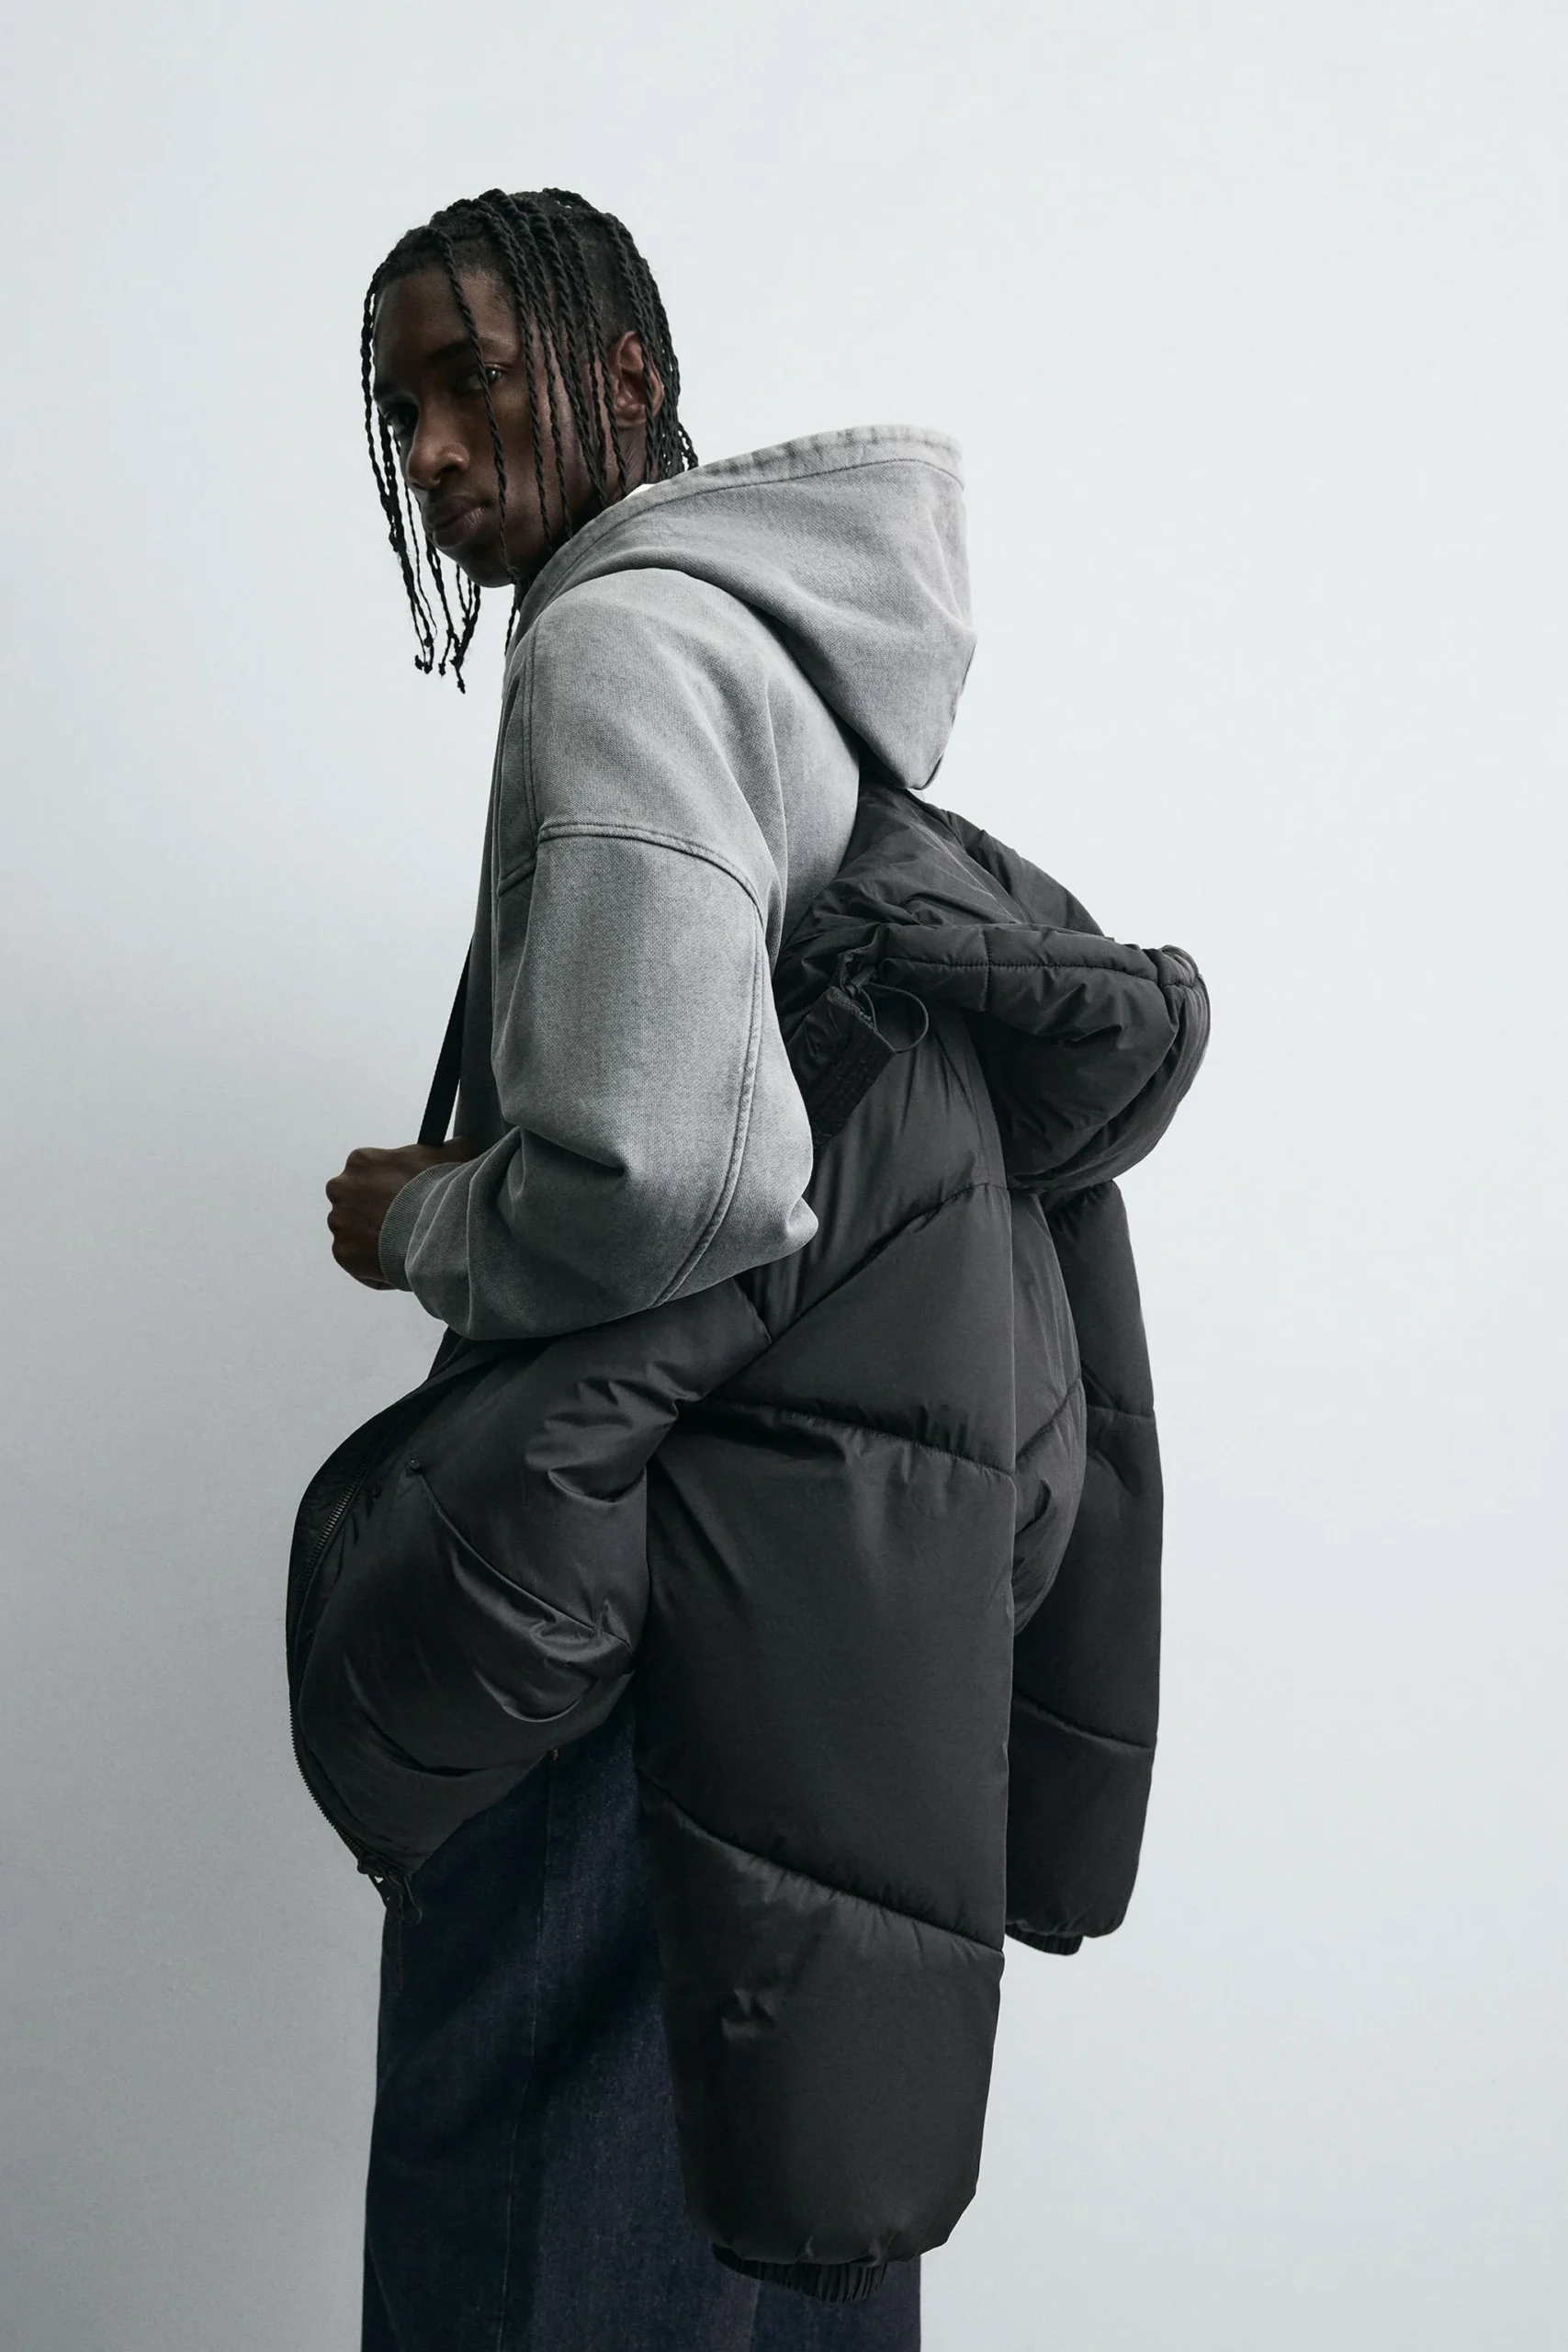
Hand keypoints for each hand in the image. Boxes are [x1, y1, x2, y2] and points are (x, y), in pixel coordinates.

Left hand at [325, 1139, 476, 1287]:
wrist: (435, 1231)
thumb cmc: (441, 1191)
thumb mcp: (454, 1156)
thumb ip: (449, 1148)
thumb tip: (458, 1146)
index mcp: (362, 1161)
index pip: (371, 1172)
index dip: (393, 1186)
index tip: (409, 1197)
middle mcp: (341, 1188)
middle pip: (355, 1201)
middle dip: (375, 1211)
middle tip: (406, 1222)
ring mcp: (339, 1222)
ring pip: (355, 1231)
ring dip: (375, 1238)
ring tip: (405, 1245)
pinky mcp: (343, 1253)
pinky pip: (359, 1261)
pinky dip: (376, 1266)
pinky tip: (400, 1262)